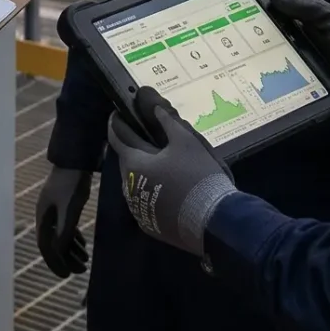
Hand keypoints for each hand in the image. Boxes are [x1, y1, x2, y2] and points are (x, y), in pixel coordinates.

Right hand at [34, 166, 90, 276]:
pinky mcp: (63, 204)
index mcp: (43, 217)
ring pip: (60, 236)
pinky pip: (65, 227)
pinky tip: (84, 246)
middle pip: (53, 243)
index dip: (55, 262)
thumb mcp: (70, 208)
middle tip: (80, 271)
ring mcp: (54, 209)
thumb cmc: (72, 183)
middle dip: (65, 259)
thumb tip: (58, 251)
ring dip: (72, 250)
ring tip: (86, 261)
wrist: (75, 158)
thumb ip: (64, 230)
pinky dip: (74, 238)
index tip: (66, 276)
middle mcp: (46, 215)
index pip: (46, 246)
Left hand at [106, 87, 235, 258]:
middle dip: (133, 148)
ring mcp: (138, 209)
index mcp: (134, 163)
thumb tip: (151, 104)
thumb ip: (166, 121)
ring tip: (160, 165)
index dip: (116, 122)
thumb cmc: (197, 176)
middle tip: (147, 138)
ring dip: (143, 172)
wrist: (212, 221)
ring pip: (135, 184)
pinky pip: (146, 204)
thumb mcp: (186, 141)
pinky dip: (152, 193)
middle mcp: (129, 187)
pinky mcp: (150, 226)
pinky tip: (168, 191)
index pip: (116, 137)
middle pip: (127, 161)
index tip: (119, 112)